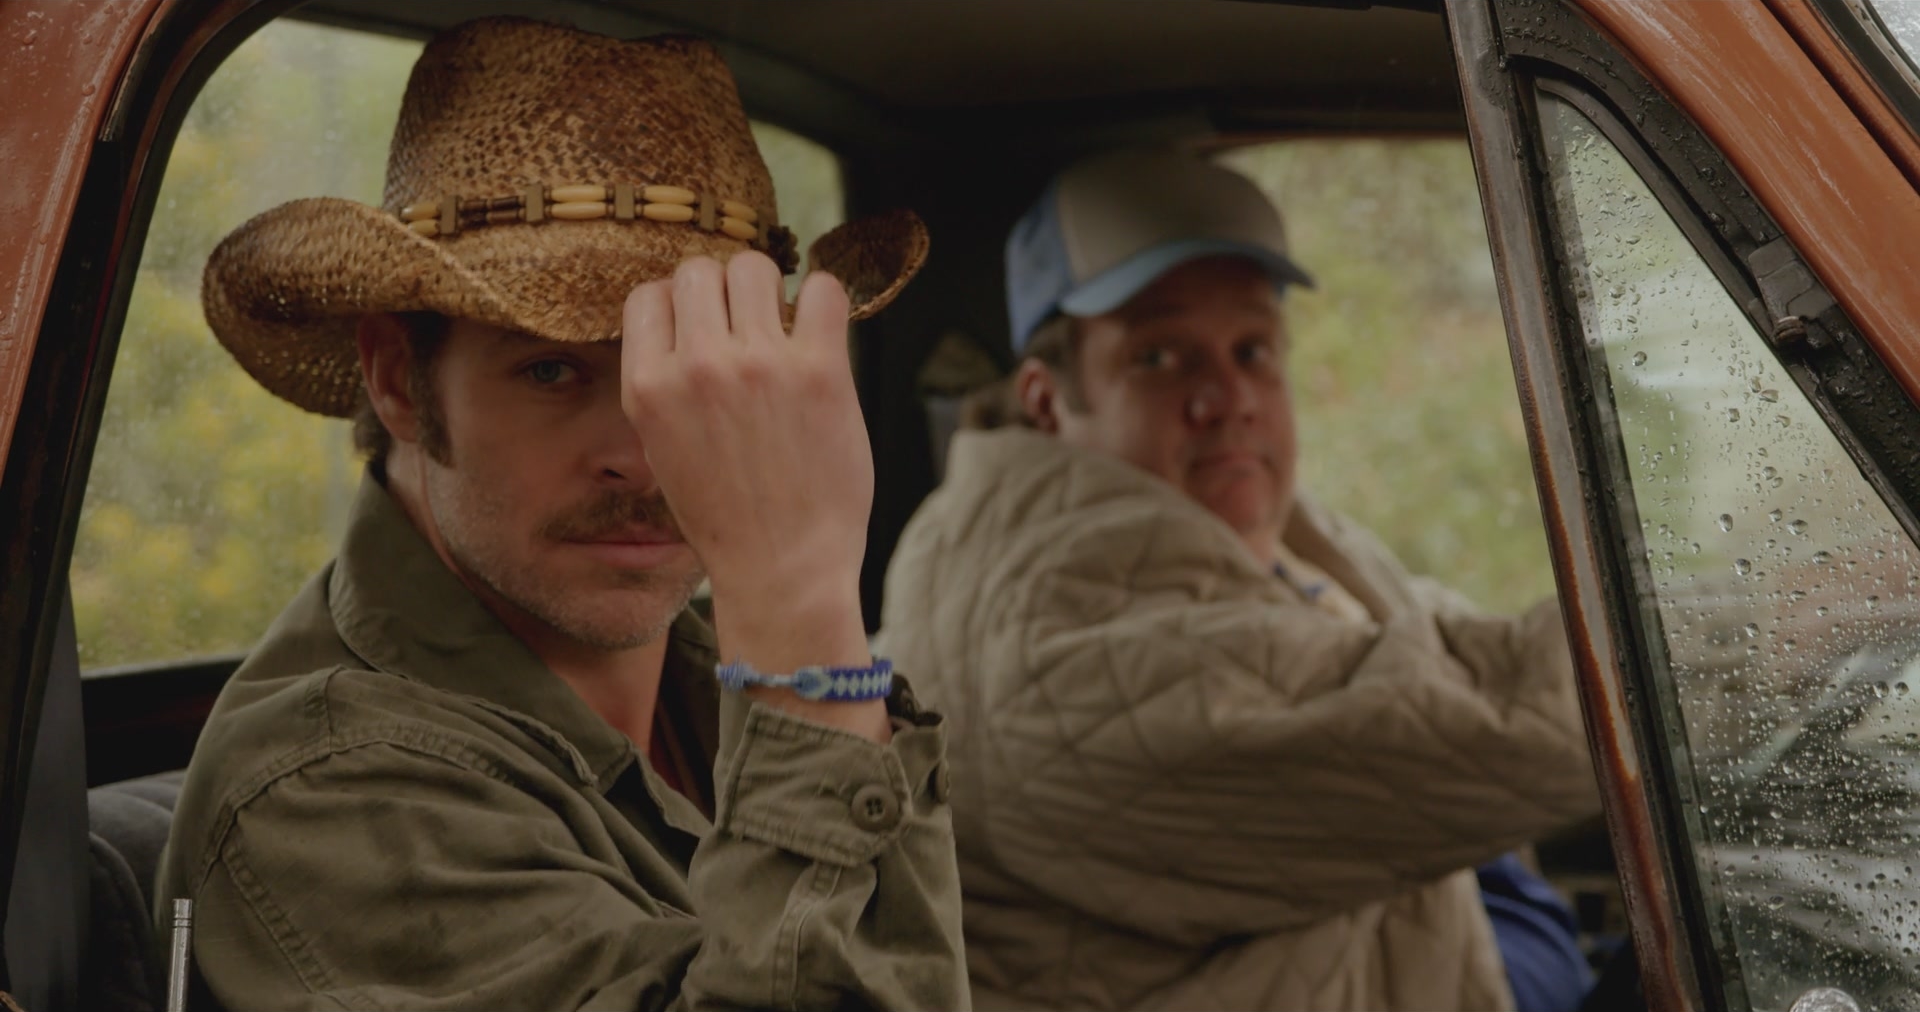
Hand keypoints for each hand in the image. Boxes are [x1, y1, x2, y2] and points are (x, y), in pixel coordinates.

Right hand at [622, 254, 885, 739]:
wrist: (782, 568)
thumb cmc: (728, 515)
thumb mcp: (663, 449)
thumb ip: (667, 383)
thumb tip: (688, 320)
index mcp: (648, 386)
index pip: (649, 294)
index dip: (679, 304)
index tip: (705, 328)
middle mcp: (697, 366)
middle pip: (700, 270)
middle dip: (724, 290)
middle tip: (748, 326)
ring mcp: (759, 363)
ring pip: (755, 267)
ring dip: (771, 288)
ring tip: (785, 327)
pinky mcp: (819, 371)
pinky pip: (824, 290)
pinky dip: (824, 299)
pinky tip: (822, 330)